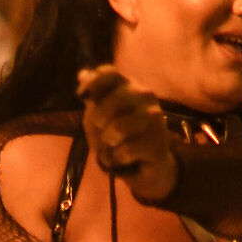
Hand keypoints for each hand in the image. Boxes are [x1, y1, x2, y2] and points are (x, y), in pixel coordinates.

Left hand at [77, 66, 178, 204]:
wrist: (144, 167)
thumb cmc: (118, 138)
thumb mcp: (98, 116)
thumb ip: (92, 97)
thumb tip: (82, 75)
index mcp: (128, 86)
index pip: (109, 73)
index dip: (92, 84)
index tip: (83, 98)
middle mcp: (145, 95)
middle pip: (113, 100)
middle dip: (99, 121)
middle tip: (103, 133)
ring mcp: (154, 117)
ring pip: (118, 128)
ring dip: (108, 143)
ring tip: (113, 147)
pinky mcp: (158, 142)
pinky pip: (125, 150)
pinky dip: (117, 158)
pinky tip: (123, 159)